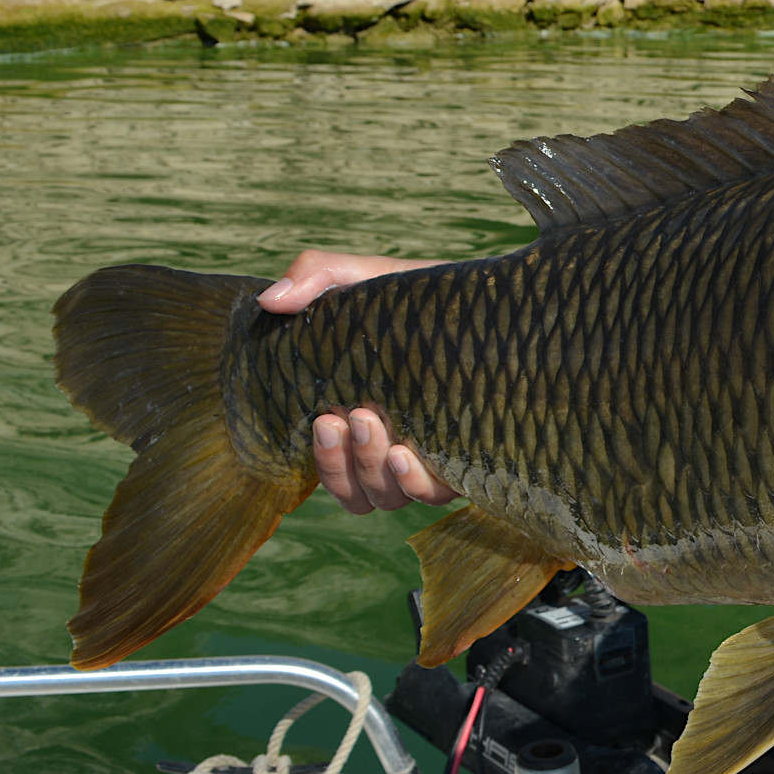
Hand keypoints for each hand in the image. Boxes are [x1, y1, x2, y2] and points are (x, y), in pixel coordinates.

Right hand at [258, 249, 459, 513]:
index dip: (324, 461)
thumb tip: (270, 301)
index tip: (322, 420)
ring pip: (390, 497)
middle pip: (357, 491)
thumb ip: (317, 276)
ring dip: (374, 472)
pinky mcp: (473, 459)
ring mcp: (434, 457)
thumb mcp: (369, 279)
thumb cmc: (427, 297)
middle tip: (352, 416)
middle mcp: (396, 447)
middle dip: (343, 464)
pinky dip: (416, 483)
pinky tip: (408, 453)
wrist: (503, 303)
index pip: (332, 468)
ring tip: (375, 424)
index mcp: (364, 419)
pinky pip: (437, 495)